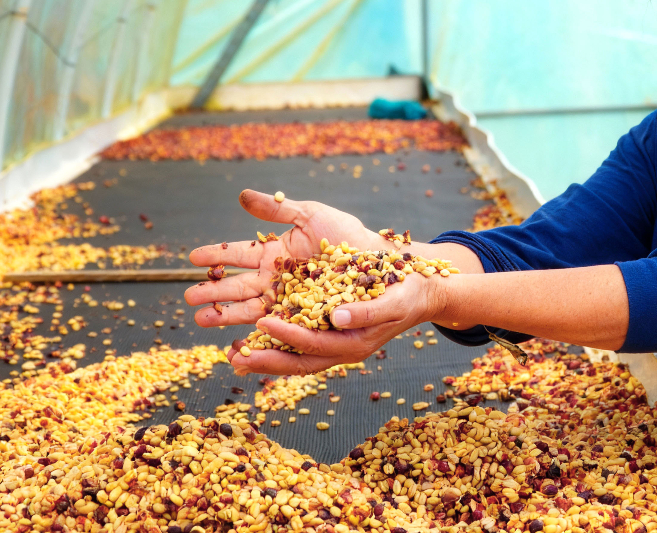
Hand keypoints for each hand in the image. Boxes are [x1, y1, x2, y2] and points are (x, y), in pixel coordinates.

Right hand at [183, 189, 385, 373]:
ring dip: (227, 316)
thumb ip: (278, 208)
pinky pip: (278, 331)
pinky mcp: (305, 321)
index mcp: (276, 255)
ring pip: (252, 310)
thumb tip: (242, 196)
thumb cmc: (349, 237)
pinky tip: (241, 343)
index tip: (193, 258)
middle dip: (214, 294)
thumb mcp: (312, 216)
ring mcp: (290, 302)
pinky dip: (259, 337)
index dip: (217, 256)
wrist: (386, 265)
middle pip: (240, 288)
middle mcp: (278, 282)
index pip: (239, 255)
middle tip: (190, 298)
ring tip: (203, 320)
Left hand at [237, 269, 447, 374]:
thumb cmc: (410, 293)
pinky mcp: (332, 335)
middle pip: (298, 363)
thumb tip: (336, 318)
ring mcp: (336, 345)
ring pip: (295, 359)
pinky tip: (257, 338)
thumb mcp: (394, 300)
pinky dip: (277, 346)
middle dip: (266, 361)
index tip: (263, 321)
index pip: (315, 344)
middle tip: (234, 358)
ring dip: (266, 358)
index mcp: (356, 344)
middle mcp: (342, 350)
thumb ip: (367, 312)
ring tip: (235, 356)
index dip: (288, 335)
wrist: (422, 293)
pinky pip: (300, 347)